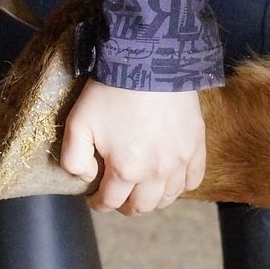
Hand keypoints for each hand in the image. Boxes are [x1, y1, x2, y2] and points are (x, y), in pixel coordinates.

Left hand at [61, 79, 205, 214]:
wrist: (150, 61)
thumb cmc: (111, 92)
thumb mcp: (77, 123)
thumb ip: (73, 159)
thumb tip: (87, 178)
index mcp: (125, 170)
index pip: (110, 202)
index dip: (98, 204)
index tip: (94, 199)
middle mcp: (155, 173)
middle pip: (141, 207)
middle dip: (125, 207)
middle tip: (117, 197)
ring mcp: (179, 162)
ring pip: (167, 199)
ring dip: (152, 200)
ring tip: (142, 191)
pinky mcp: (196, 147)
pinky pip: (193, 180)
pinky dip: (180, 186)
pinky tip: (170, 180)